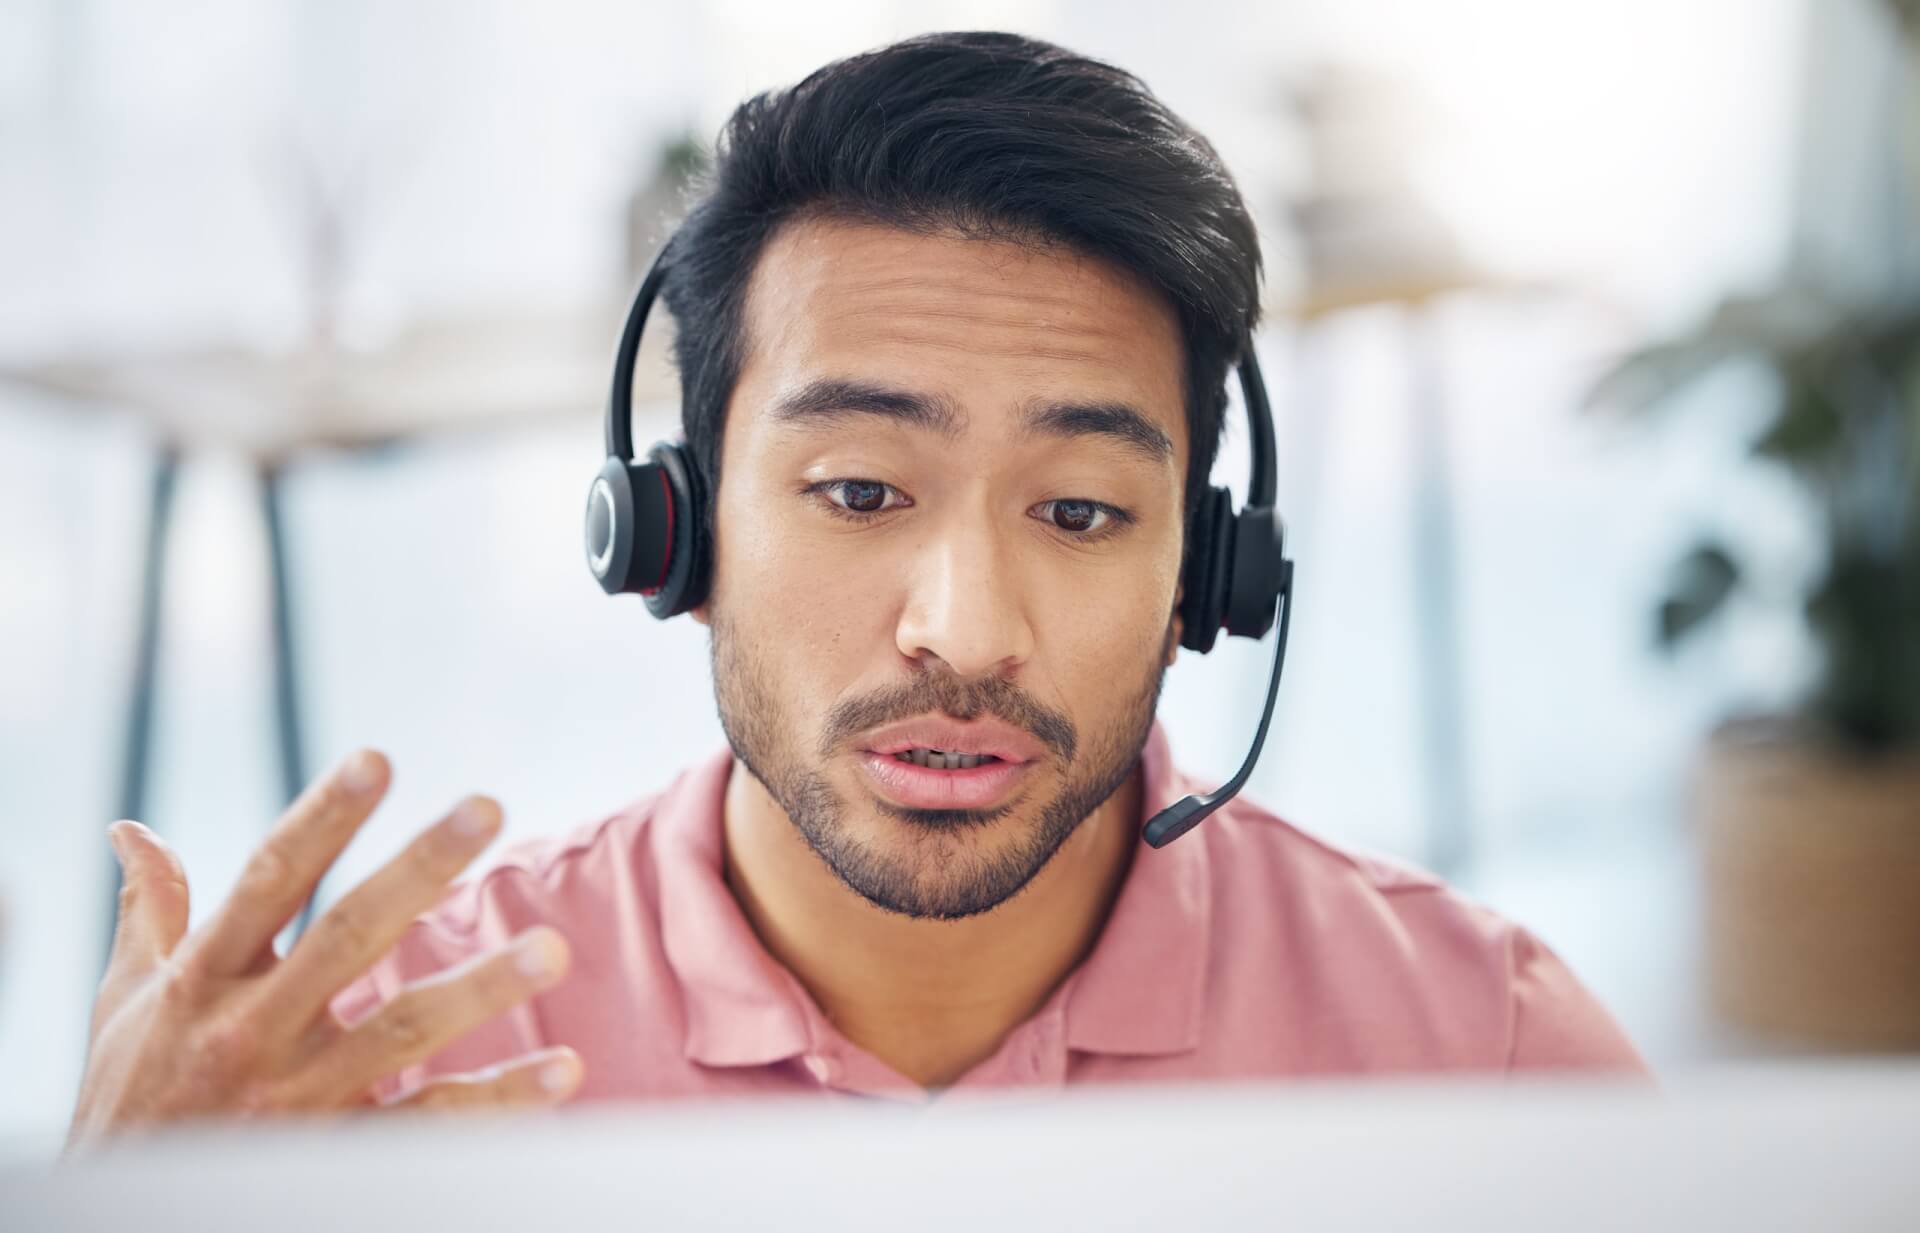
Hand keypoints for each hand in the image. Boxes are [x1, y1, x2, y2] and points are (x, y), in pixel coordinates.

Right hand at [66, 750, 580, 1148]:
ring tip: (553, 948)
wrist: (124, 1223)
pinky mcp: (339, 1153)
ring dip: (481, 987)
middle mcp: (253, 1031)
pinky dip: (499, 1100)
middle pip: (348, 935)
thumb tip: (132, 831)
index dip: (323, 819)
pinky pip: (429, 1122)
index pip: (269, 881)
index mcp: (206, 980)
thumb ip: (151, 915)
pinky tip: (562, 1070)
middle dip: (419, 868)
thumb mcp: (127, 1005)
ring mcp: (301, 1096)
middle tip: (487, 806)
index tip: (377, 759)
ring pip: (403, 1031)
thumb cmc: (132, 1099)